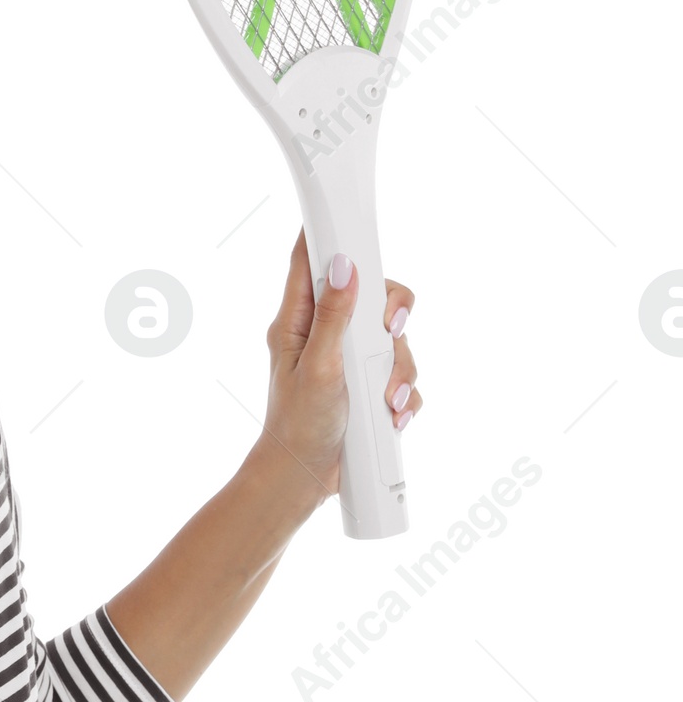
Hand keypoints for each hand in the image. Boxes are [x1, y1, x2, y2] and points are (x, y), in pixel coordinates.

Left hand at [259, 229, 420, 510]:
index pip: (311, 263)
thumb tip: (342, 265)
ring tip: (388, 400)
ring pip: (394, 340)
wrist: (303, 481)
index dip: (333, 235)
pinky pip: (401, 375)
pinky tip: (392, 416)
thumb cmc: (298, 426)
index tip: (355, 219)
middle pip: (372, 296)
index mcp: (299, 322)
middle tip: (392, 331)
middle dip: (392, 317)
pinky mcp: (369, 386)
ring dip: (400, 369)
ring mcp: (349, 361)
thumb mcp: (317, 368)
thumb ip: (333, 318)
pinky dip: (404, 395)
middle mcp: (325, 334)